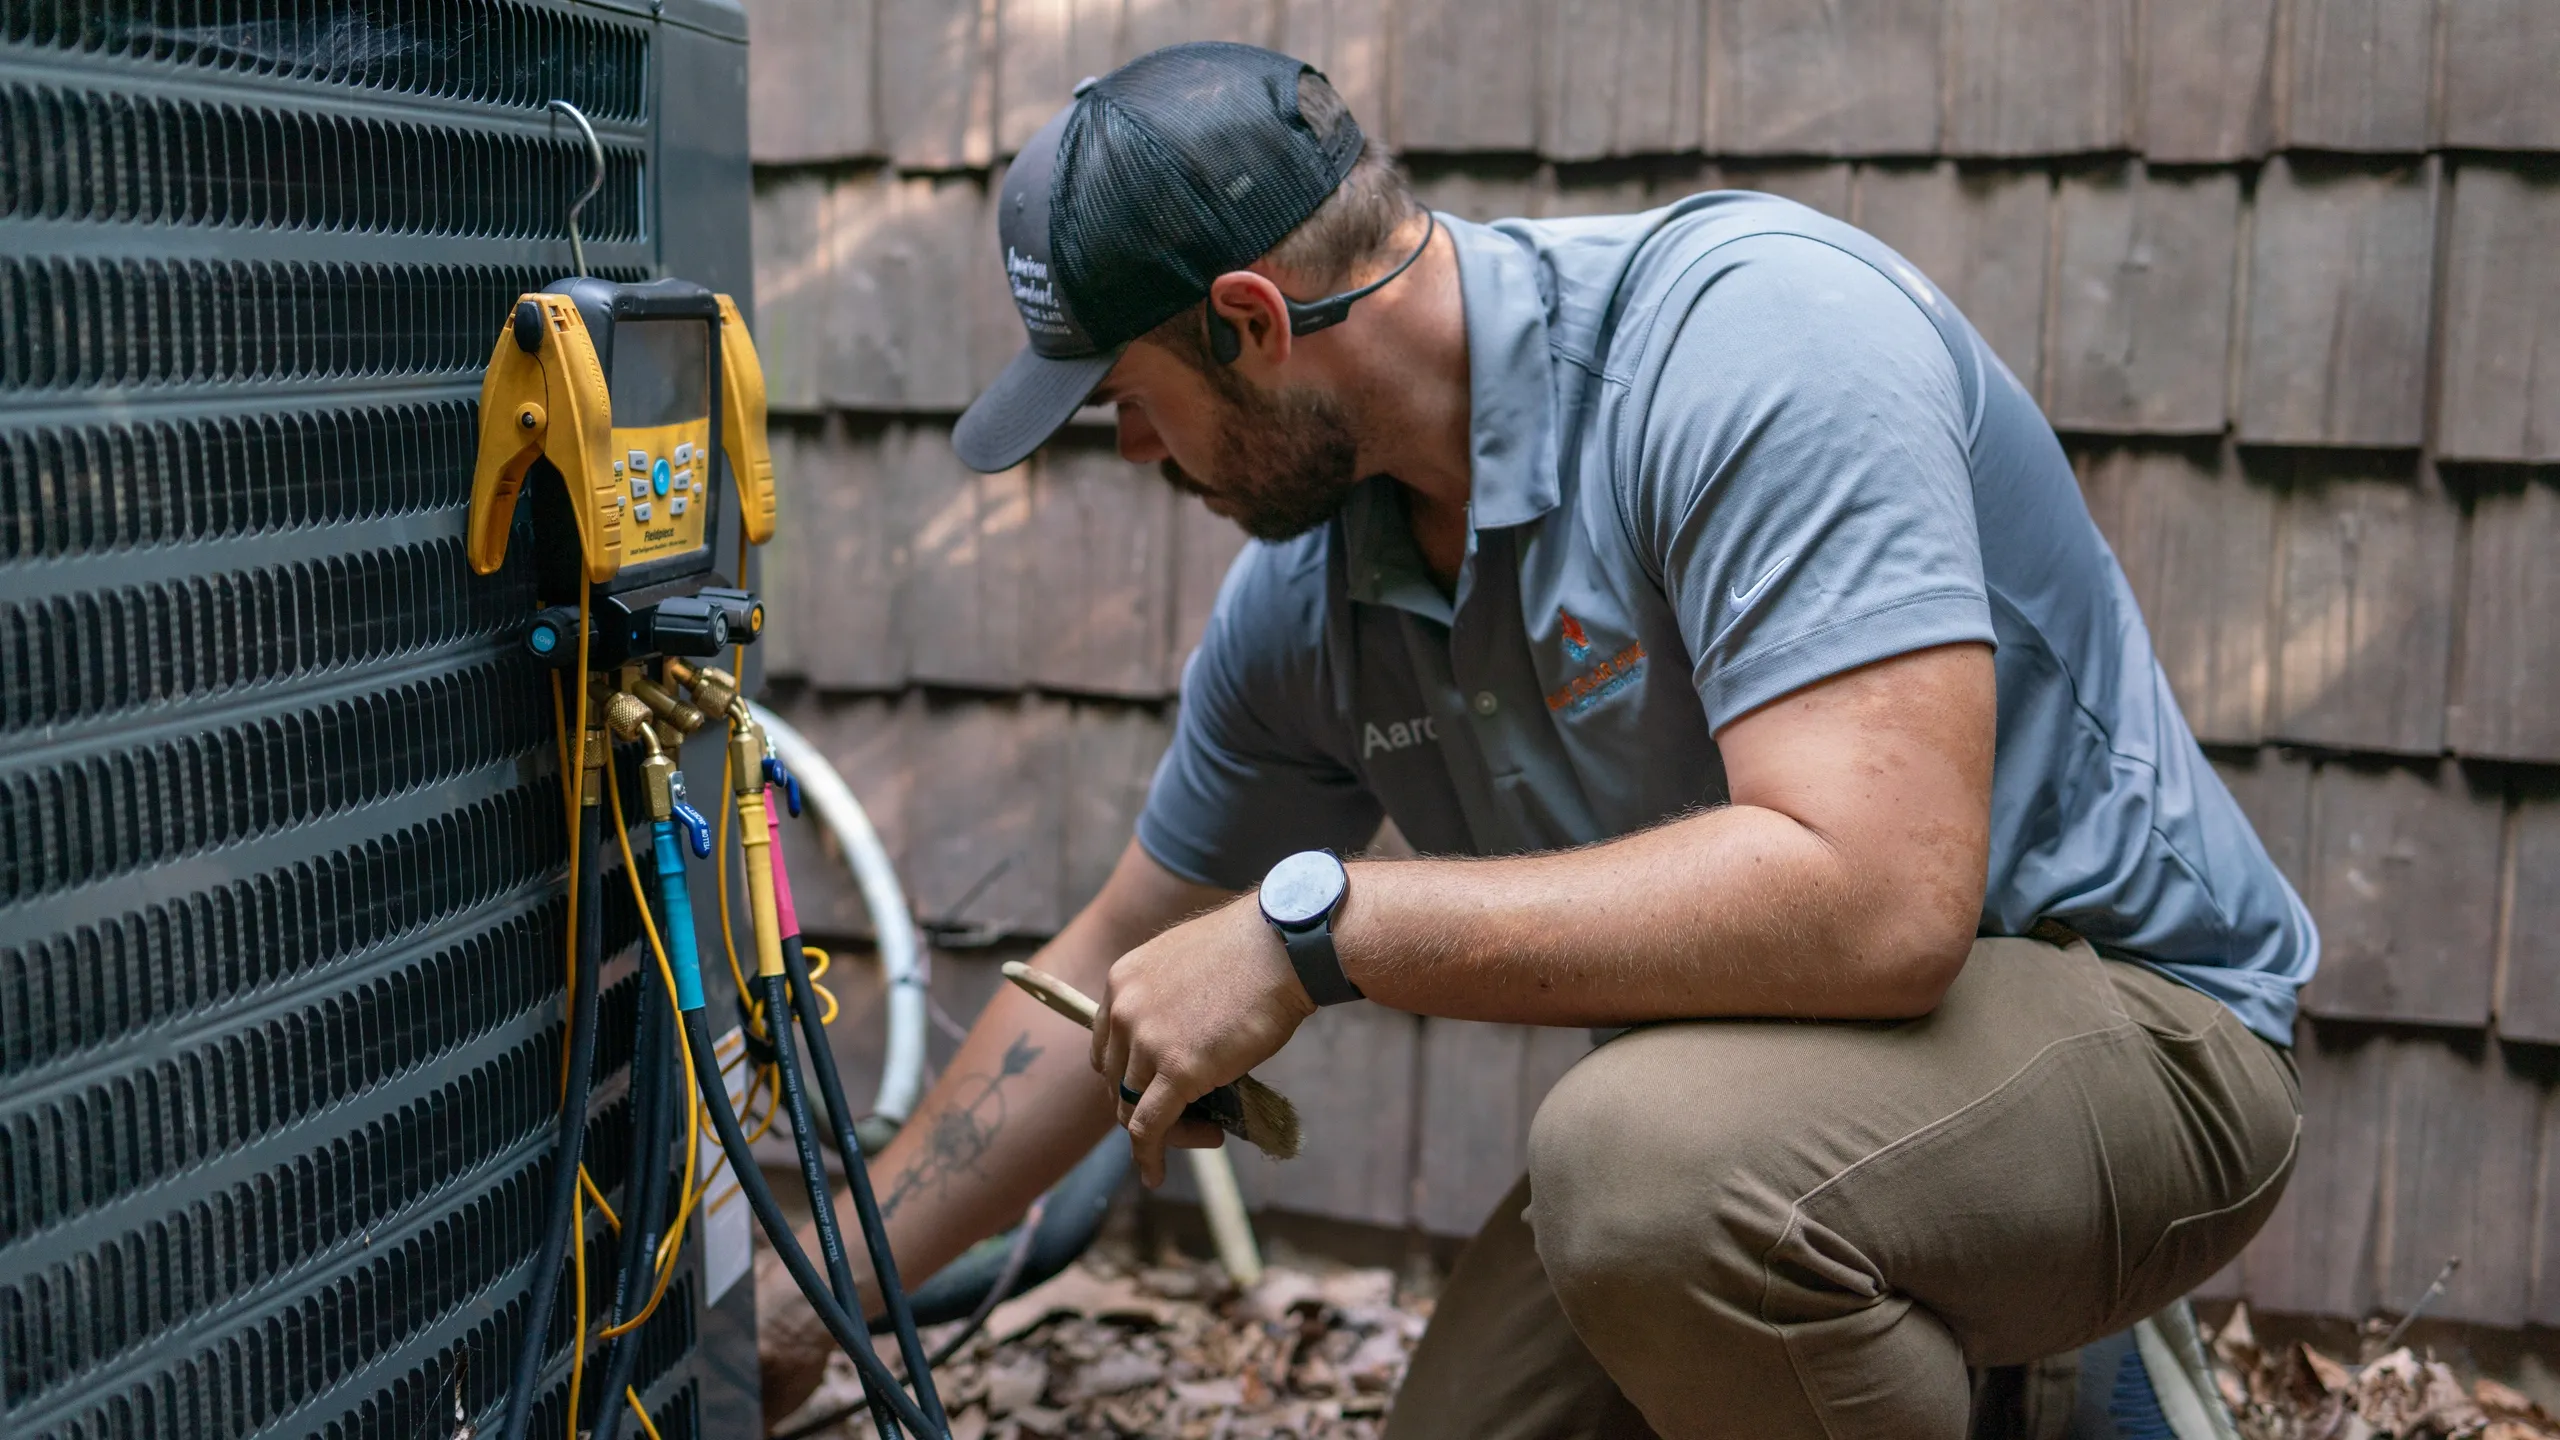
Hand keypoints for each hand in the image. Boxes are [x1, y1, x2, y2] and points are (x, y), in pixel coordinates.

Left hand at [1094, 896, 1316, 1185]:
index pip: (1107, 1047)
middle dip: (1146, 1106)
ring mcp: (1147, 1042)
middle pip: (1117, 1081)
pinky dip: (1150, 1156)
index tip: (1153, 1093)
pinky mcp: (1177, 1071)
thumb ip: (1170, 1003)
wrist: (1283, 946)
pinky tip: (1156, 1175)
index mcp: (1122, 982)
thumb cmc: (1254, 951)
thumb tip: (1184, 1043)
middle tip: (1190, 1117)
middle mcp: (1123, 1011)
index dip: (1128, 1077)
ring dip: (1166, 1131)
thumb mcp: (1189, 966)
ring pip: (1134, 1108)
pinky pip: (1148, 1127)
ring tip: (1207, 1134)